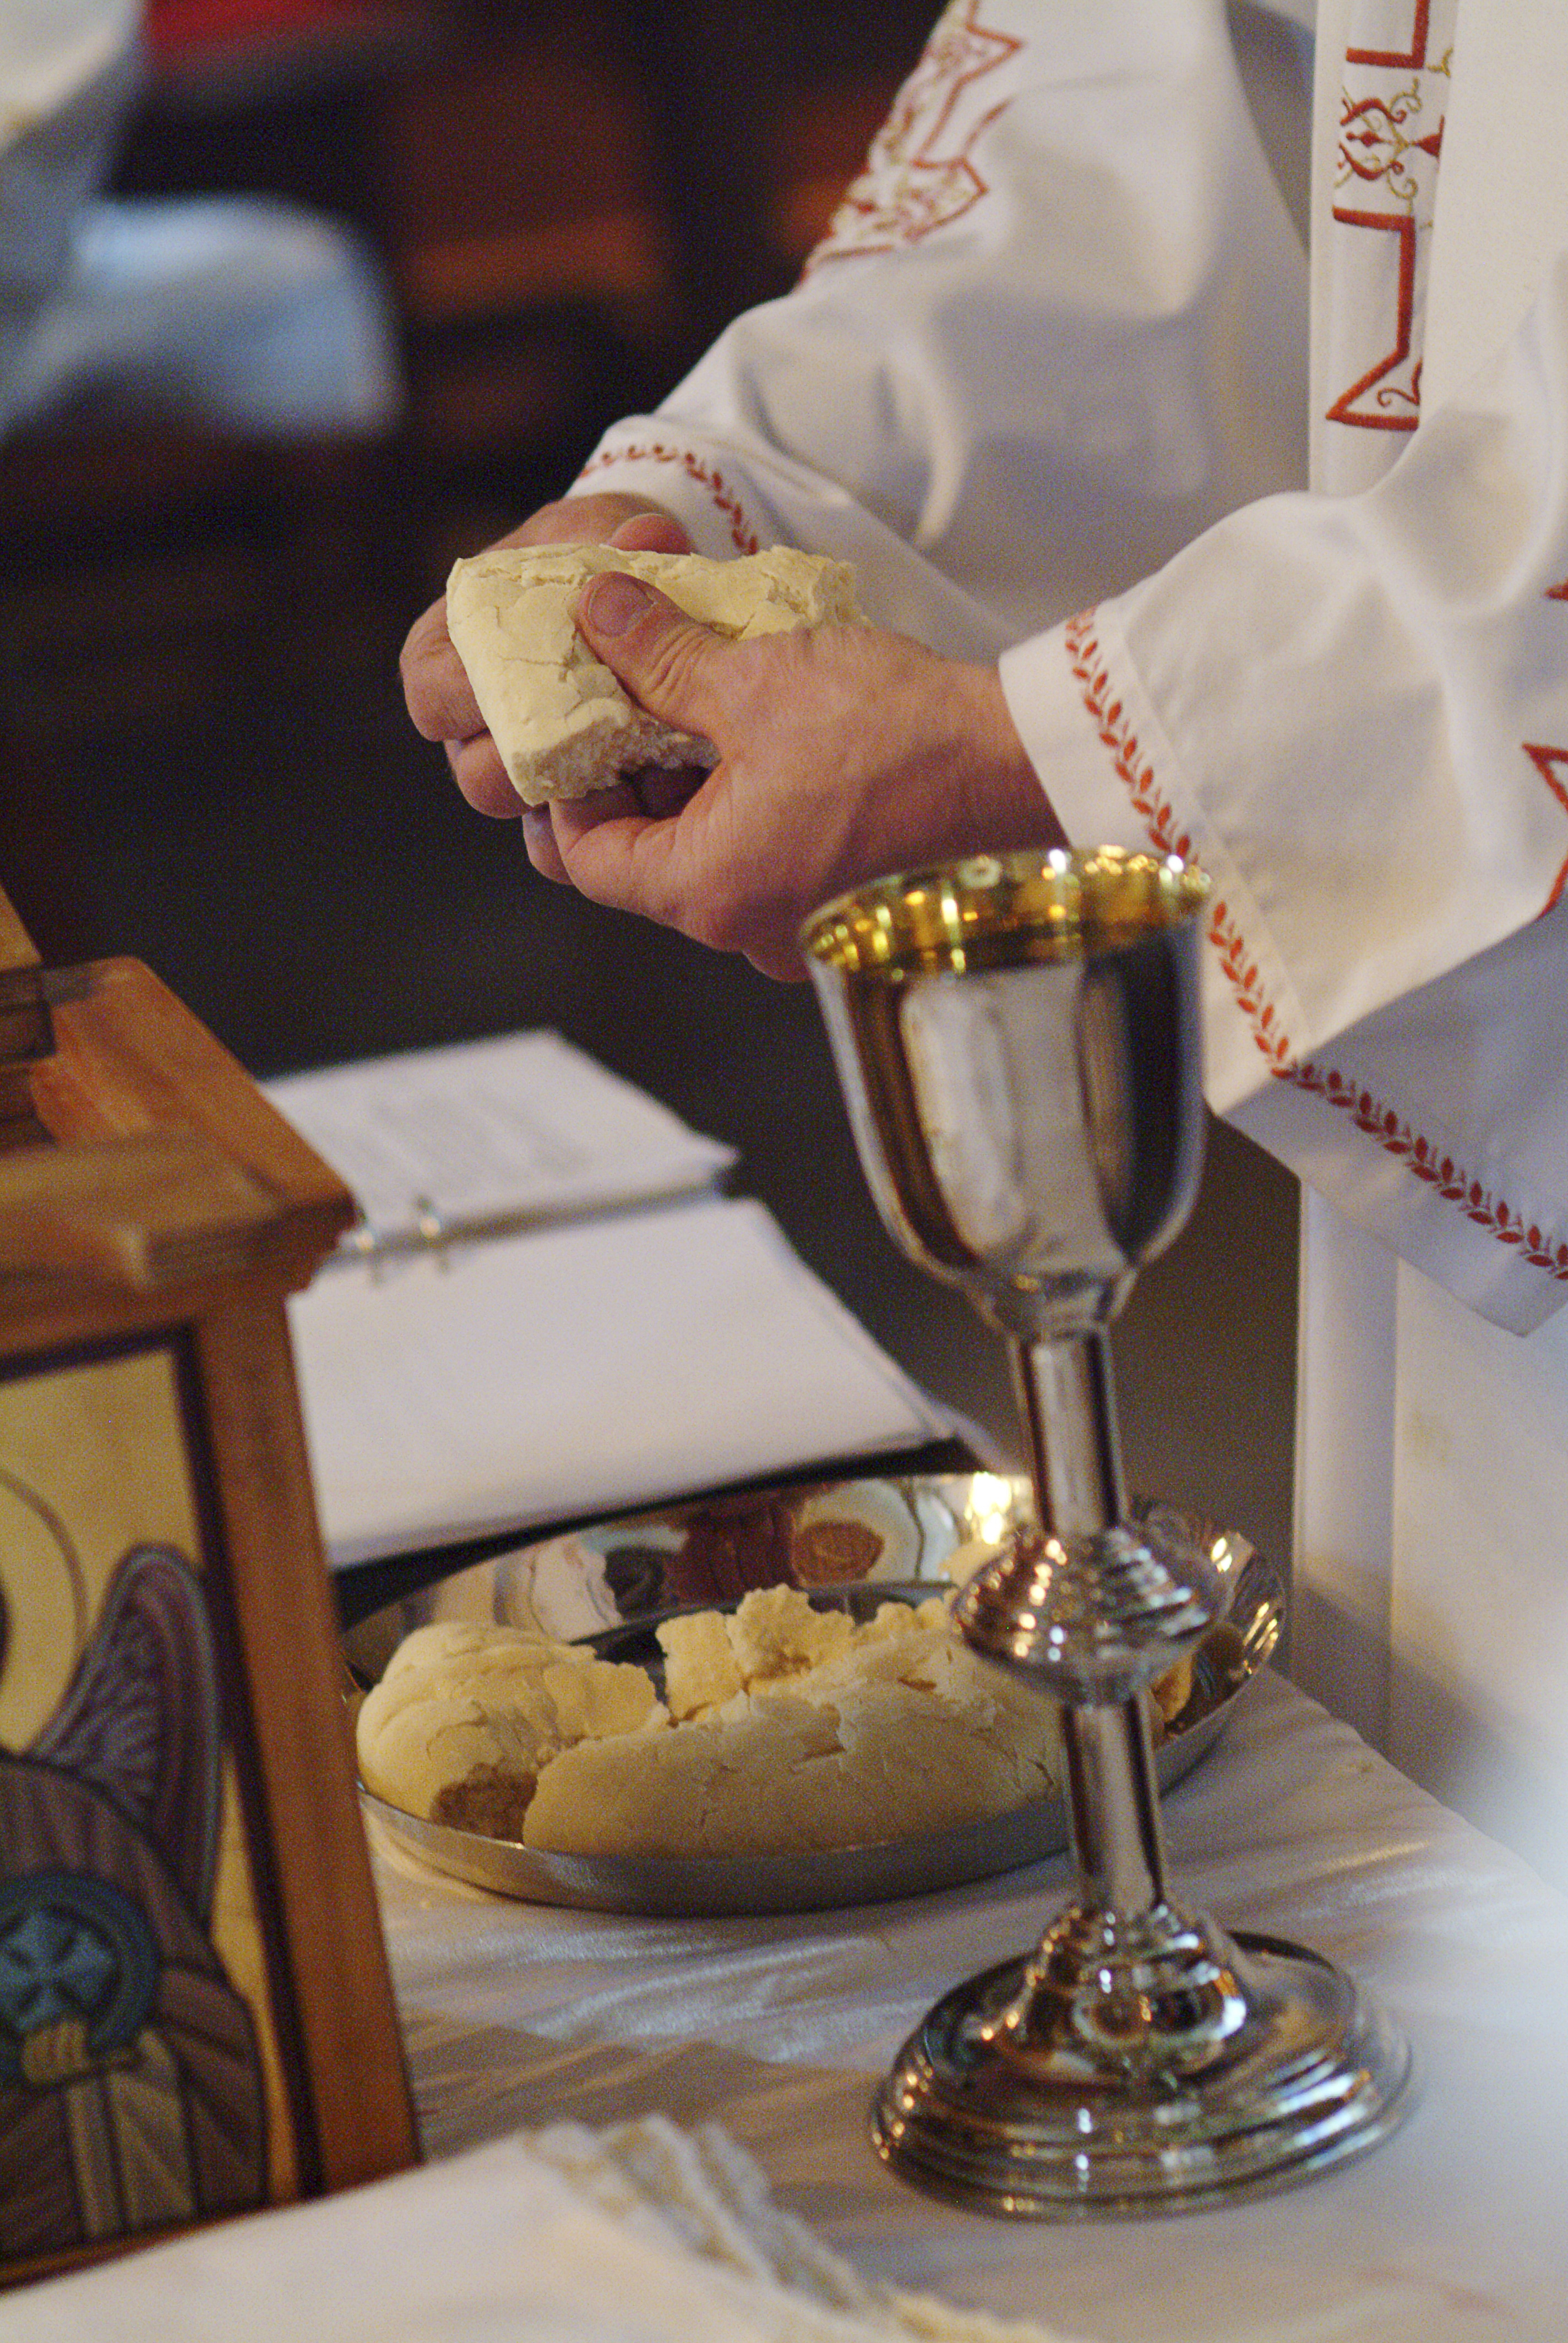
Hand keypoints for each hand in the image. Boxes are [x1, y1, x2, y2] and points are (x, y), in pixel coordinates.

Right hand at [399, 494, 691, 817]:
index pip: (431, 695)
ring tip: (640, 776)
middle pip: (479, 776)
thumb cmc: (599, 560)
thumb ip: (624, 536)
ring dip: (580, 807)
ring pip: (528, 818)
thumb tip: (646, 539)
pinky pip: (570, 847)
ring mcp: (522, 771)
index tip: (528, 687)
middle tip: (600, 744)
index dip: (468, 701)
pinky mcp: (571, 805)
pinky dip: (609, 835)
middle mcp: (477, 725)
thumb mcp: (607, 534)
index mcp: (452, 654)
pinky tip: (658, 811)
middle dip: (539, 766)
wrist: (639, 599)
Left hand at [524, 570, 1064, 978]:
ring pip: (711, 860)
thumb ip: (660, 655)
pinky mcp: (847, 912)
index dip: (564, 791)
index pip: (584, 860)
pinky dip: (750, 807)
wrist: (1023, 768)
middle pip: (648, 862)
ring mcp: (801, 932)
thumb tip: (597, 613)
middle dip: (632, 779)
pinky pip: (769, 863)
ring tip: (698, 705)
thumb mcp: (757, 678)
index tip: (570, 728)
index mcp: (707, 891)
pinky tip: (762, 738)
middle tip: (630, 701)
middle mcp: (747, 932)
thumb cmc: (896, 735)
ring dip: (694, 789)